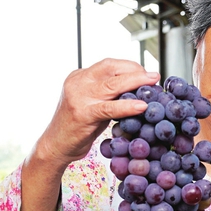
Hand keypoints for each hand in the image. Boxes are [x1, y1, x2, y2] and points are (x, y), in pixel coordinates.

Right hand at [33, 58, 158, 168]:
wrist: (56, 146)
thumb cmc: (78, 127)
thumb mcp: (94, 104)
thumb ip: (110, 95)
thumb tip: (139, 90)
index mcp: (80, 76)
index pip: (109, 64)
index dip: (130, 66)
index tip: (146, 73)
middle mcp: (78, 82)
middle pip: (112, 69)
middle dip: (136, 71)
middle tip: (154, 76)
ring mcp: (79, 97)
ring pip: (113, 85)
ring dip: (136, 83)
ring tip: (152, 85)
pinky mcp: (83, 114)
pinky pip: (110, 108)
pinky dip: (127, 106)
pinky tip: (142, 107)